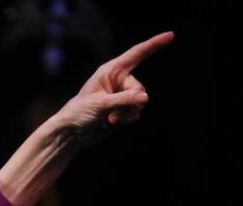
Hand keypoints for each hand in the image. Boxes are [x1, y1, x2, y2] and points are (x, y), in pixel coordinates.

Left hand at [54, 31, 174, 146]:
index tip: (171, 35)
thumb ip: (123, 100)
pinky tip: (109, 124)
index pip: (136, 54)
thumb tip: (145, 97)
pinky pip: (136, 114)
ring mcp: (122, 95)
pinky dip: (125, 121)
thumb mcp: (100, 104)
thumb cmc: (79, 113)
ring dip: (125, 115)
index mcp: (111, 71)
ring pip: (140, 103)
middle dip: (129, 104)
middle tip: (111, 116)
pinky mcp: (124, 109)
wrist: (71, 133)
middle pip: (140, 88)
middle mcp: (119, 80)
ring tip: (107, 120)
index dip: (154, 44)